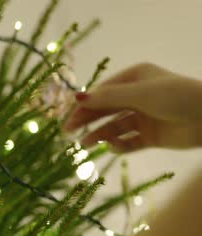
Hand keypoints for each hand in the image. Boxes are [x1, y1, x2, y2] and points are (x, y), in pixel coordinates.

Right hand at [63, 63, 201, 151]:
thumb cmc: (177, 97)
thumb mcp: (140, 94)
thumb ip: (107, 97)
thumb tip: (76, 97)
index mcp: (134, 79)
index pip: (101, 92)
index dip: (83, 104)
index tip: (66, 116)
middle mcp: (137, 96)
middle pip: (105, 109)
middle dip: (86, 120)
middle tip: (67, 132)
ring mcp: (144, 117)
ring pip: (114, 127)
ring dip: (99, 135)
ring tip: (85, 144)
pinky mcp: (151, 136)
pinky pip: (128, 142)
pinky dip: (119, 146)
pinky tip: (113, 148)